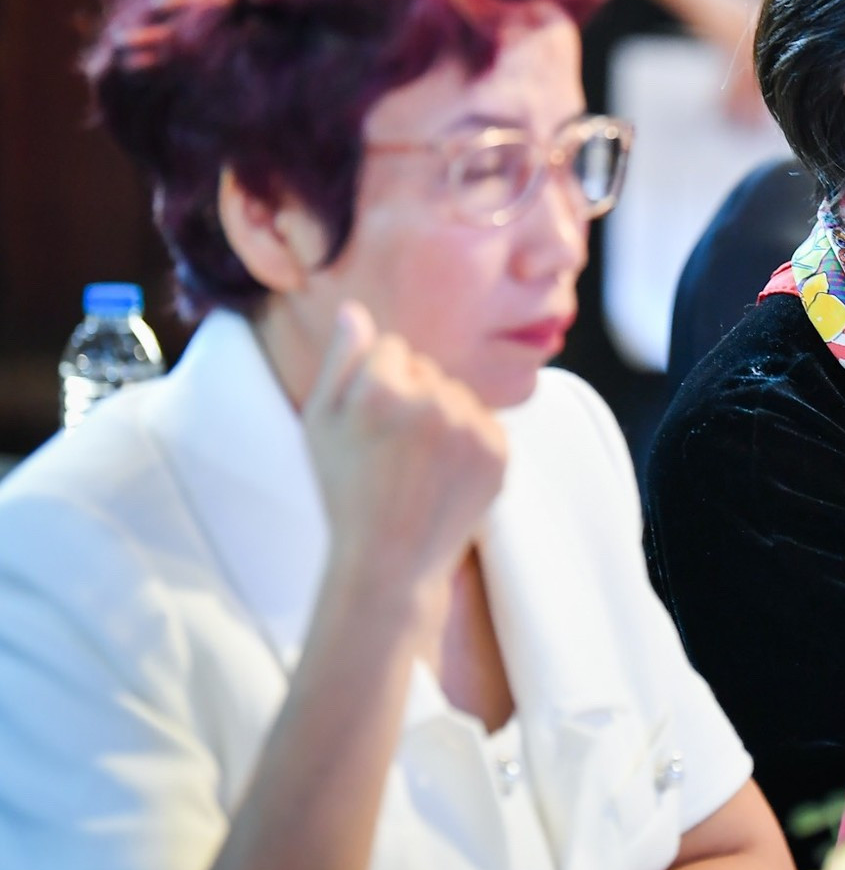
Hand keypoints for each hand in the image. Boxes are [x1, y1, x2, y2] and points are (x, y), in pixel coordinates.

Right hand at [302, 303, 507, 600]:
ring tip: (418, 466)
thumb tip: (355, 309)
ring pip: (457, 394)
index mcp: (379, 389)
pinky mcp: (500, 450)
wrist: (392, 559)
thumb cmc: (346, 490)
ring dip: (442, 417)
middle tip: (392, 451)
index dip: (377, 383)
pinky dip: (469, 442)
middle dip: (411, 396)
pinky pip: (484, 421)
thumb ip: (340, 361)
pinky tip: (444, 475)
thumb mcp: (320, 424)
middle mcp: (430, 401)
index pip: (391, 347)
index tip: (370, 422)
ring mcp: (470, 426)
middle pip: (427, 369)